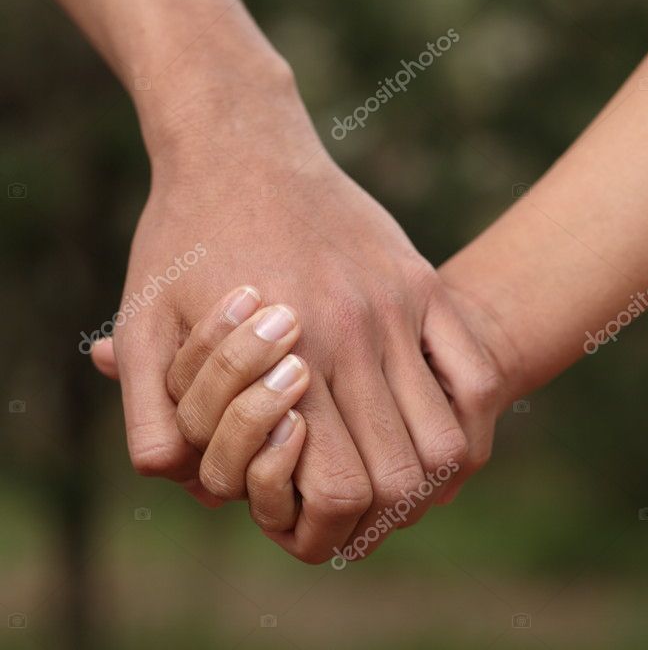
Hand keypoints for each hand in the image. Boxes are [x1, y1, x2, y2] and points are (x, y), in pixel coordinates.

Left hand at [91, 66, 506, 562]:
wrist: (239, 144)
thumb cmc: (184, 234)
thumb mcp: (144, 320)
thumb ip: (151, 412)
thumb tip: (182, 481)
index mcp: (287, 354)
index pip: (337, 488)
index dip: (323, 530)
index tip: (305, 528)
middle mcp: (354, 333)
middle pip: (403, 474)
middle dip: (376, 517)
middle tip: (347, 515)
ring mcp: (396, 304)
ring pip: (448, 434)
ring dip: (424, 476)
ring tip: (386, 476)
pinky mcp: (419, 278)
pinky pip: (475, 371)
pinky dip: (466, 418)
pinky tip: (426, 422)